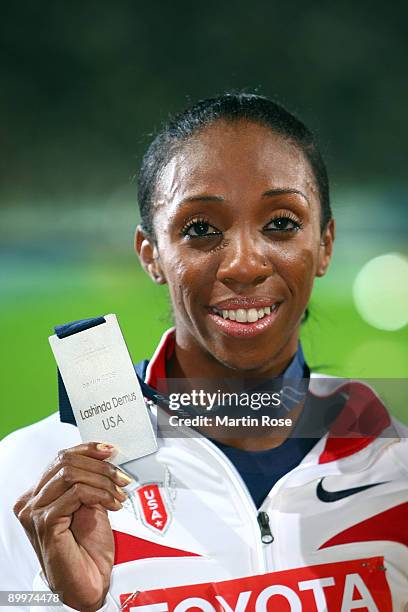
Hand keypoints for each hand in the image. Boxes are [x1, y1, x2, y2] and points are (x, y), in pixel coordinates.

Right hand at [13, 442, 131, 611]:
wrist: (88, 583)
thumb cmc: (88, 550)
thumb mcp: (90, 505)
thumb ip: (89, 481)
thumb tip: (106, 455)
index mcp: (38, 494)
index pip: (62, 457)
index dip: (89, 449)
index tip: (111, 451)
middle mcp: (30, 501)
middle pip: (66, 460)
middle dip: (101, 466)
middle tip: (122, 478)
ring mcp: (34, 512)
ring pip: (72, 474)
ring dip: (103, 481)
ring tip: (119, 494)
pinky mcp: (45, 522)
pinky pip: (77, 493)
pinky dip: (100, 494)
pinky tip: (112, 505)